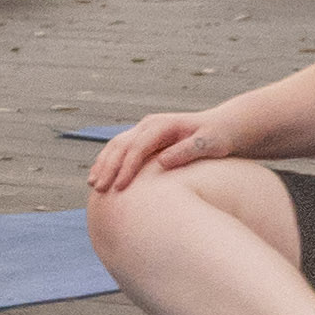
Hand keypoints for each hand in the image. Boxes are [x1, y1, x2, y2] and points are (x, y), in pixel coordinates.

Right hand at [86, 111, 224, 194]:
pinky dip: (108, 162)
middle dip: (108, 167)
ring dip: (103, 164)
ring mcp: (145, 130)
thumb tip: (162, 162)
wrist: (221, 126)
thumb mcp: (209, 144)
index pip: (138, 146)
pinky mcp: (144, 138)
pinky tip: (101, 177)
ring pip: (116, 145)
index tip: (120, 188)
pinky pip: (120, 149)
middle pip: (121, 144)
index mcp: (163, 125)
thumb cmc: (218, 137)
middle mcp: (150, 124)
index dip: (127, 168)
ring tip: (93, 185)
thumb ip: (187, 151)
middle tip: (99, 189)